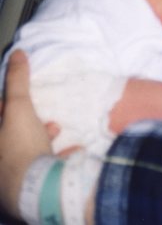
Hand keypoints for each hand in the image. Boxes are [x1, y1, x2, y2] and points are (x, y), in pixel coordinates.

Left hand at [0, 50, 51, 218]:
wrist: (39, 188)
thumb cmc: (21, 146)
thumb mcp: (19, 107)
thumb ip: (17, 80)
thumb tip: (17, 54)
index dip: (5, 106)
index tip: (17, 99)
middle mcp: (0, 163)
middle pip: (9, 138)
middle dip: (24, 123)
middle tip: (36, 113)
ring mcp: (14, 179)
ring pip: (26, 154)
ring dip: (40, 139)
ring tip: (54, 129)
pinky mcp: (34, 189)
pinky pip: (45, 170)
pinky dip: (57, 158)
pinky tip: (72, 151)